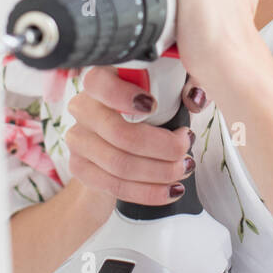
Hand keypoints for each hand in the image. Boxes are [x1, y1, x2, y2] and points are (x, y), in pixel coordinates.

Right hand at [66, 65, 198, 205]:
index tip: (153, 105)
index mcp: (100, 80)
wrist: (116, 143)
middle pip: (119, 133)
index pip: (99, 82)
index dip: (123, 95)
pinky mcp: (80, 168)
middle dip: (163, 146)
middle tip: (186, 147)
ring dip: (160, 171)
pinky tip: (170, 190)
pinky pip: (116, 186)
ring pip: (120, 164)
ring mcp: (78, 140)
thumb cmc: (145, 110)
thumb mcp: (164, 91)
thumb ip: (181, 88)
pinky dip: (149, 192)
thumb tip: (195, 99)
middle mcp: (83, 108)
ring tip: (184, 167)